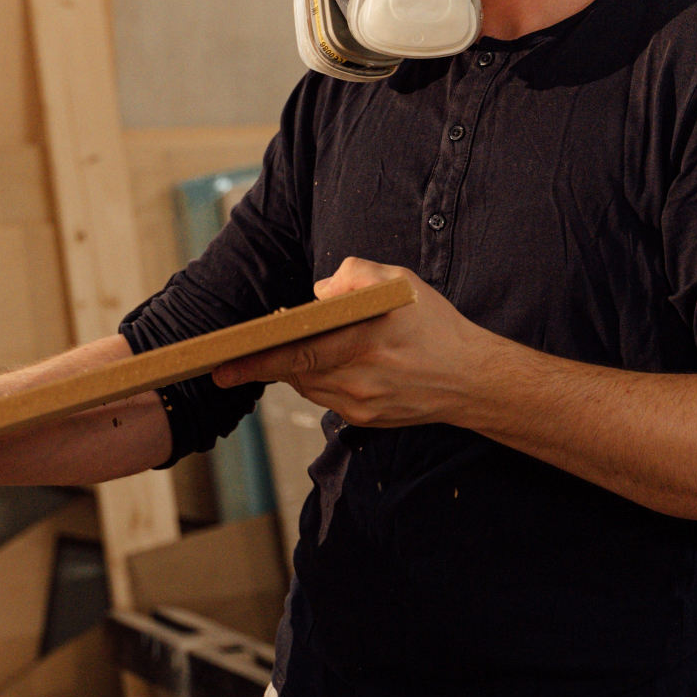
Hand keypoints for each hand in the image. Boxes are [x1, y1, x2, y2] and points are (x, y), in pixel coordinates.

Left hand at [210, 258, 497, 427]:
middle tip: (234, 362)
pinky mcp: (365, 421)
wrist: (472, 379)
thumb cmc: (435, 325)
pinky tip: (325, 366)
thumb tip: (317, 293)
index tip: (224, 364)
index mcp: (365, 341)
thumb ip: (355, 276)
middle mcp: (360, 379)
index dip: (257, 360)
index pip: (298, 354)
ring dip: (294, 370)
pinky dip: (318, 382)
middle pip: (296, 374)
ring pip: (308, 387)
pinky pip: (326, 400)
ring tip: (289, 351)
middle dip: (264, 365)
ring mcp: (362, 405)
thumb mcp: (401, 282)